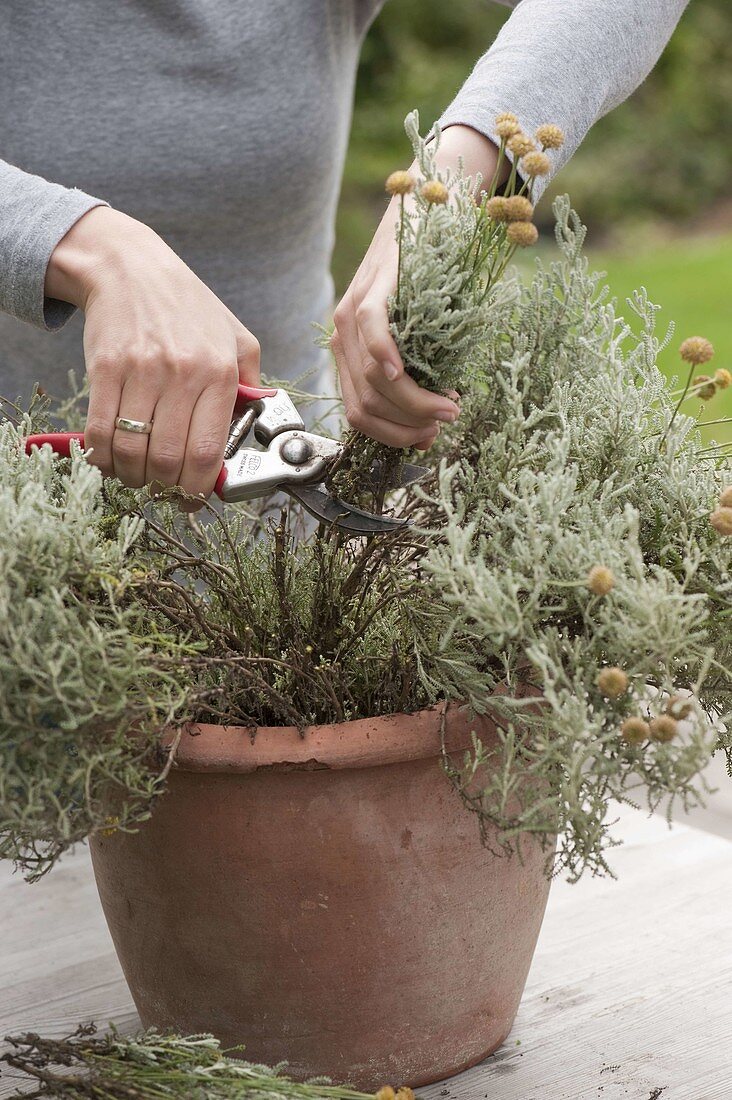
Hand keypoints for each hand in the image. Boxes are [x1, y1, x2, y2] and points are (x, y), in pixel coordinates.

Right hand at [45, 207, 259, 503]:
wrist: (129, 266)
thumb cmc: (187, 306)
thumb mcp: (235, 337)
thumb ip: (250, 385)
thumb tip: (256, 430)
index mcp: (219, 372)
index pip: (208, 452)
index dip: (197, 489)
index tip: (192, 500)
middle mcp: (183, 373)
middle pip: (169, 460)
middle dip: (164, 488)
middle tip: (162, 490)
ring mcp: (141, 371)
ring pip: (132, 451)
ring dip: (131, 476)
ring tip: (136, 475)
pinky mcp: (105, 368)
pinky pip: (99, 431)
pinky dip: (102, 457)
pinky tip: (109, 458)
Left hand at [332, 125, 501, 449]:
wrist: (432, 203)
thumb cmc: (433, 272)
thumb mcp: (422, 331)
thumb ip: (419, 374)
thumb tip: (429, 428)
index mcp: (350, 350)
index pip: (360, 413)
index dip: (394, 436)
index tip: (428, 439)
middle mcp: (343, 334)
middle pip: (364, 404)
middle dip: (406, 425)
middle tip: (443, 424)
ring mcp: (353, 309)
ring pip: (372, 379)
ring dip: (413, 403)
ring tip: (449, 406)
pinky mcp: (372, 286)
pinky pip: (373, 334)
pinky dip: (392, 363)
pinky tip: (414, 377)